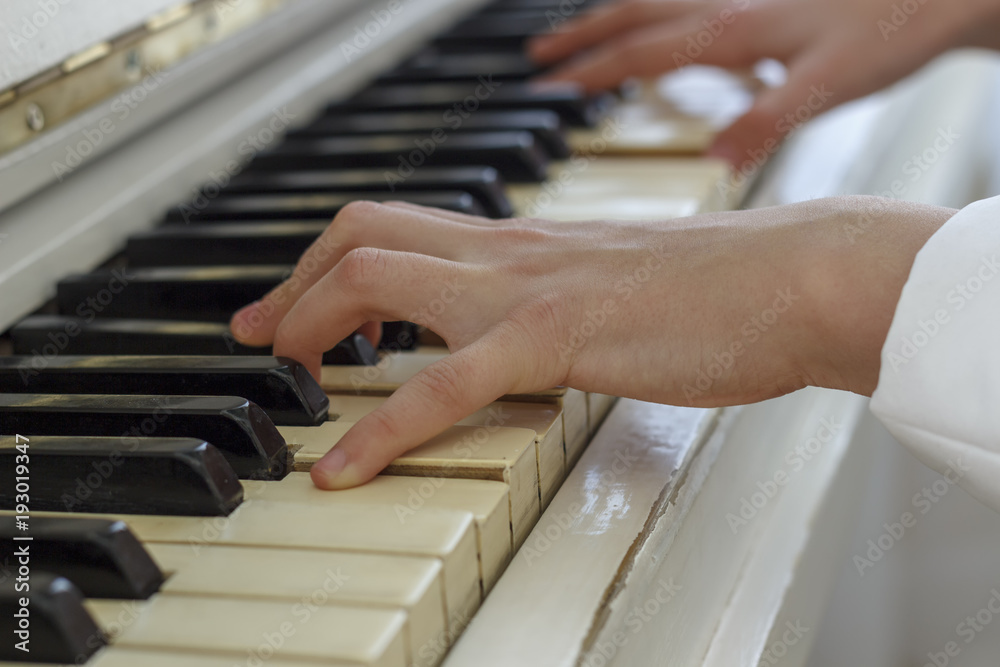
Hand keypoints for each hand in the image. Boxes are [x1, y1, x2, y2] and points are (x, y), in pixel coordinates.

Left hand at [229, 197, 954, 488]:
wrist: (795, 277)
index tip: (299, 303)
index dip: (332, 259)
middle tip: (262, 335)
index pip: (405, 224)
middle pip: (364, 232)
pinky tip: (344, 468)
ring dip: (310, 323)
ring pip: (379, 275)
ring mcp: (528, 289)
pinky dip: (380, 426)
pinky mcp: (555, 337)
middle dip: (295, 281)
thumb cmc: (724, 287)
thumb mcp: (621, 284)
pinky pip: (443, 380)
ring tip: (286, 375)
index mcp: (528, 243)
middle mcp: (513, 252)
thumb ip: (569, 299)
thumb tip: (540, 331)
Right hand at [529, 0, 999, 164]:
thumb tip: (714, 160)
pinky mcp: (758, 4)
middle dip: (580, 36)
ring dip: (609, 19)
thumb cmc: (889, 32)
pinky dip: (651, 16)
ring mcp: (740, 1)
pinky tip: (656, 33)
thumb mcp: (824, 88)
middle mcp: (727, 9)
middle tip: (537, 55)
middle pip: (633, 15)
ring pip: (655, 3)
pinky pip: (684, 4)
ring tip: (577, 36)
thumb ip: (763, 122)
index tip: (548, 86)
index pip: (640, 50)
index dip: (591, 70)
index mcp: (731, 31)